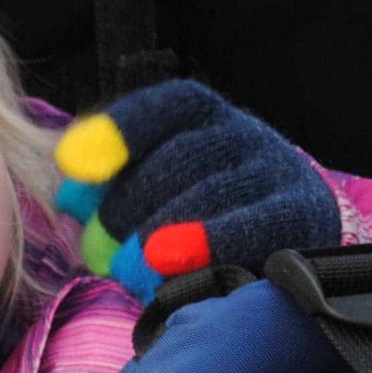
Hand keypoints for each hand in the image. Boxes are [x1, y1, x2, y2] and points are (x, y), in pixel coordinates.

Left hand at [54, 78, 339, 300]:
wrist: (290, 258)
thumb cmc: (202, 227)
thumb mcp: (154, 200)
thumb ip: (113, 191)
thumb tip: (69, 195)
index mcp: (206, 117)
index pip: (167, 108)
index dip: (119, 131)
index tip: (73, 164)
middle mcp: (244, 133)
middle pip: (182, 155)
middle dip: (130, 203)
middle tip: (97, 245)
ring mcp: (277, 170)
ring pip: (213, 189)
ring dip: (159, 229)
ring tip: (123, 264)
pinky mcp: (302, 214)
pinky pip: (251, 224)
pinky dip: (205, 242)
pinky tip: (166, 262)